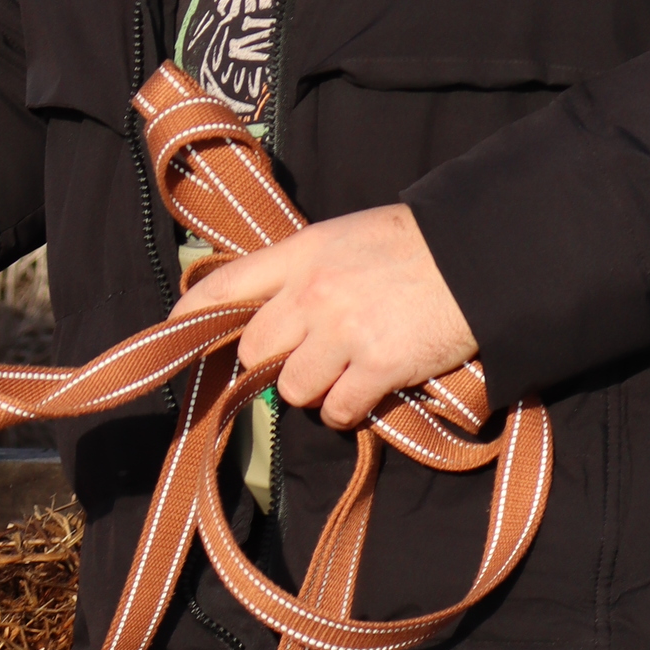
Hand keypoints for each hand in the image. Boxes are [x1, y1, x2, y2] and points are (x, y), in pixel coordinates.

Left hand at [174, 204, 474, 431]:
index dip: (193, 313)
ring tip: (343, 375)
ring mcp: (342, 332)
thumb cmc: (415, 245)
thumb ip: (306, 269)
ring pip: (292, 388)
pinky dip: (348, 411)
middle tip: (300, 362)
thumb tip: (276, 308)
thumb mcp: (346, 238)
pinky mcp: (377, 367)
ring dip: (313, 391)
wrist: (476, 258)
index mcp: (302, 253)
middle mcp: (312, 294)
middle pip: (255, 350)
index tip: (173, 330)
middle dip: (270, 364)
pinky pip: (338, 410)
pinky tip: (366, 395)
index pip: (228, 284)